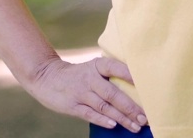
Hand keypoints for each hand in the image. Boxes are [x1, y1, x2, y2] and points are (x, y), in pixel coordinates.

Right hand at [27, 56, 147, 132]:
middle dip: (130, 107)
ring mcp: (81, 92)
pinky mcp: (73, 106)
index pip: (115, 67)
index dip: (128, 74)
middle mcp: (90, 78)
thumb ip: (110, 76)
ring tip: (136, 126)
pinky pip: (89, 114)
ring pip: (104, 107)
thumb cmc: (79, 75)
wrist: (47, 77)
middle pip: (113, 94)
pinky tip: (114, 125)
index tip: (143, 84)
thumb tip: (137, 91)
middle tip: (145, 117)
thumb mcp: (92, 68)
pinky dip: (102, 120)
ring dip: (122, 118)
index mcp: (97, 66)